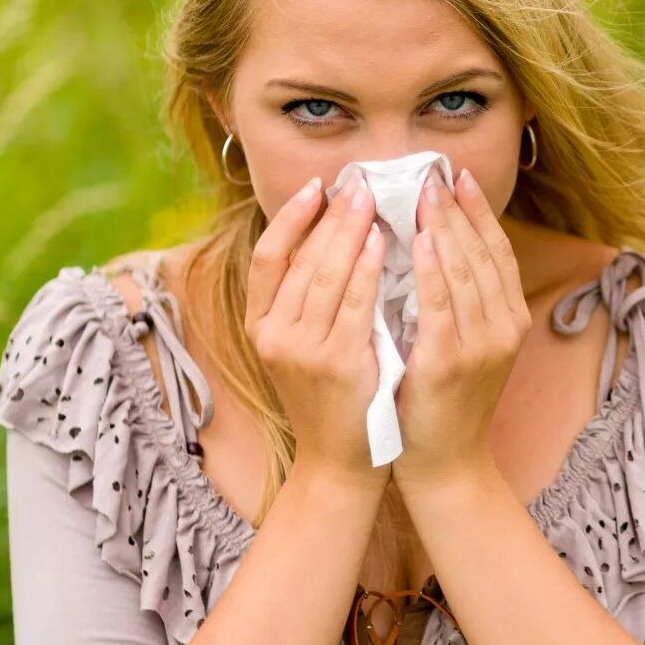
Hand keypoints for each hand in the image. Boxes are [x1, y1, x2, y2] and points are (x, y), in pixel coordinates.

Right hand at [245, 170, 389, 489]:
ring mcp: (301, 349)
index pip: (267, 257)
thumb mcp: (307, 347)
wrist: (340, 463)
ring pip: (324, 274)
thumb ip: (312, 300)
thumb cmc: (333, 399)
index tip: (315, 186)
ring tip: (371, 199)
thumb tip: (337, 238)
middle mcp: (273, 334)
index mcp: (261, 326)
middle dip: (330, 215)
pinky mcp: (335, 364)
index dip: (289, 217)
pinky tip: (383, 243)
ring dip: (349, 231)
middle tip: (358, 181)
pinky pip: (353, 304)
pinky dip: (366, 269)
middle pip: (300, 257)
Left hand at [392, 166, 530, 492]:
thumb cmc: (445, 402)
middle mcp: (504, 327)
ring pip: (463, 271)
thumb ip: (461, 303)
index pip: (497, 252)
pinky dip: (431, 268)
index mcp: (509, 320)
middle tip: (432, 172)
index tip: (459, 177)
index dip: (480, 212)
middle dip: (456, 209)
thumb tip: (438, 248)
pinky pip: (440, 304)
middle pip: (482, 253)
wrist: (445, 462)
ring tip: (422, 192)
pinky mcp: (450, 361)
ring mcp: (481, 345)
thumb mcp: (466, 346)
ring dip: (442, 227)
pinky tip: (417, 240)